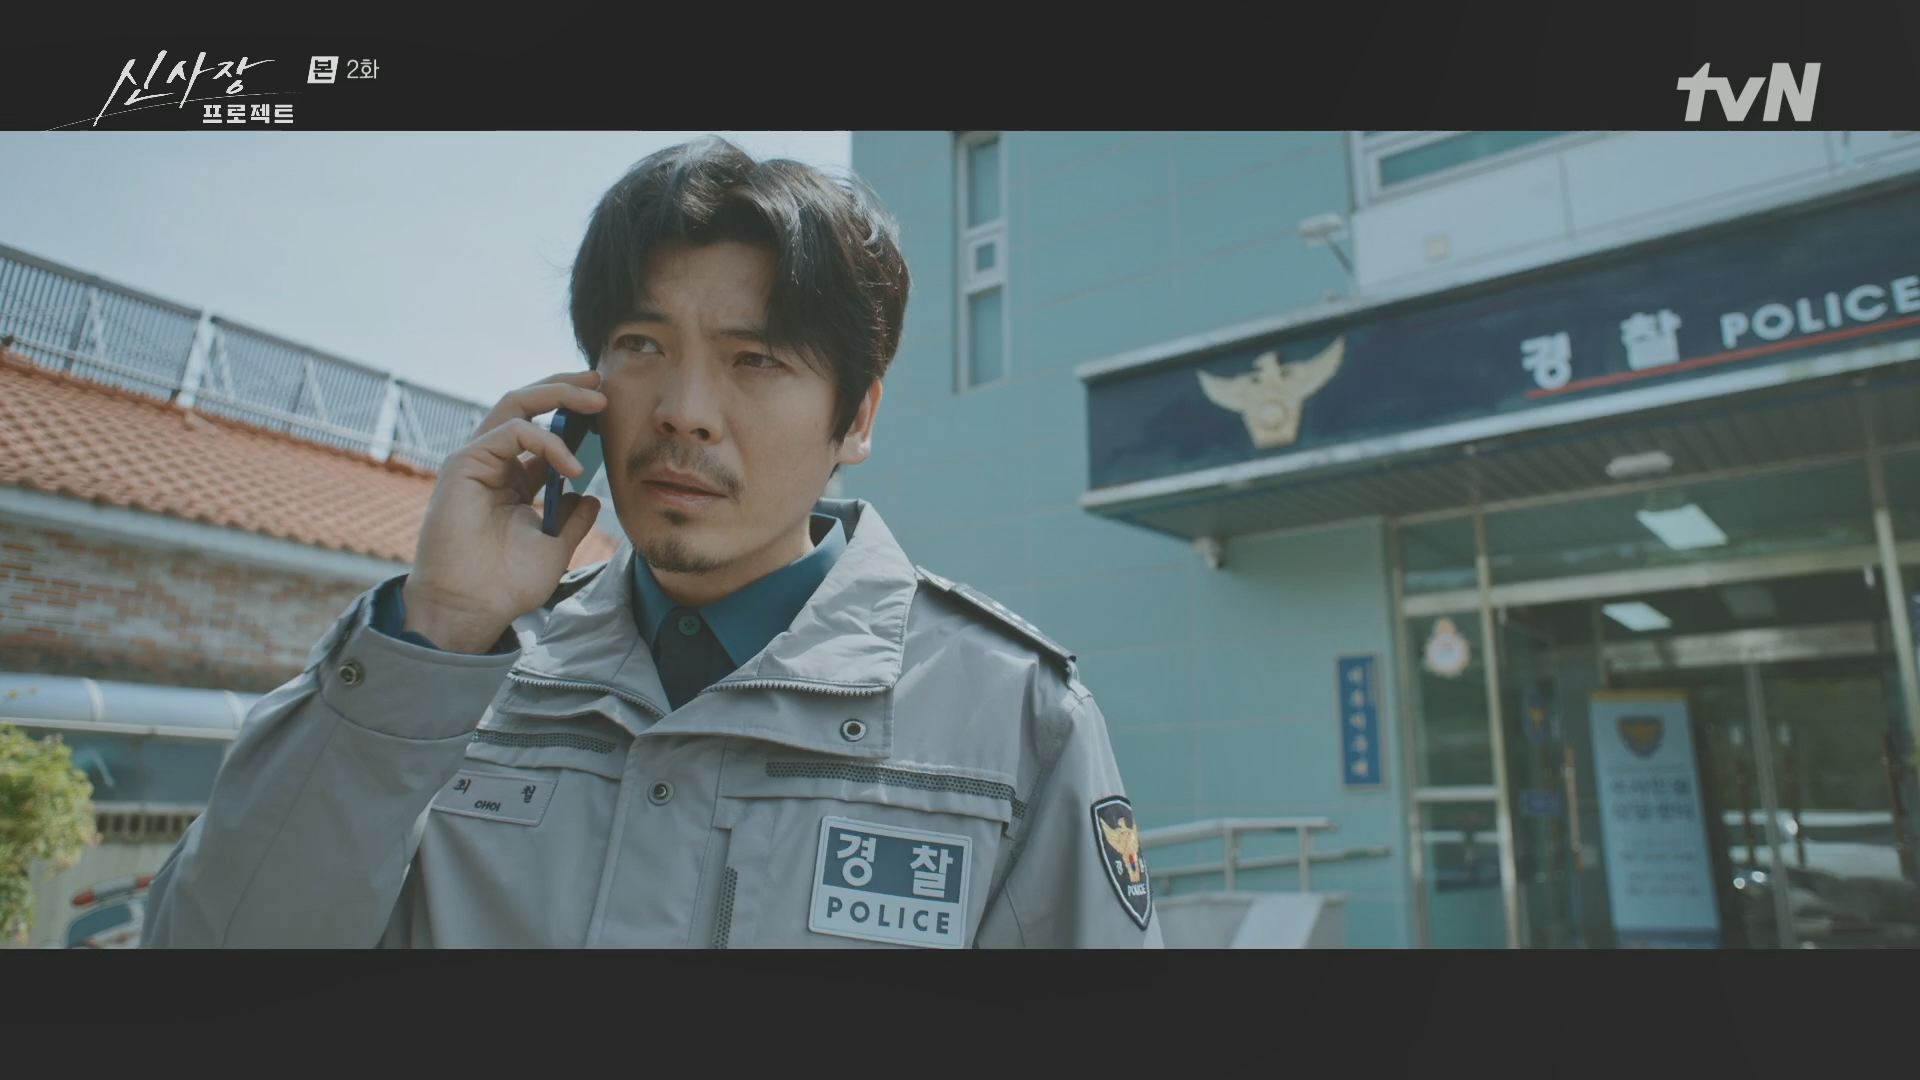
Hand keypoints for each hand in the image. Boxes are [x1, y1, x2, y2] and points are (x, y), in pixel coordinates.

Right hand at [400, 369, 608, 651]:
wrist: (471, 608)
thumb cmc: (505, 584)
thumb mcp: (555, 546)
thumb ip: (573, 519)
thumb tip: (593, 498)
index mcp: (511, 479)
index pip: (542, 432)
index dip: (573, 417)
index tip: (606, 411)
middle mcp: (492, 463)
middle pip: (526, 405)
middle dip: (565, 390)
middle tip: (600, 383)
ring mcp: (476, 460)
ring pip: (516, 404)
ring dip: (559, 397)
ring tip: (597, 402)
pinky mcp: (464, 464)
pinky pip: (511, 433)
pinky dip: (547, 442)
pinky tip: (573, 468)